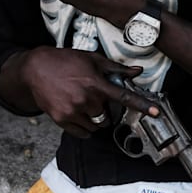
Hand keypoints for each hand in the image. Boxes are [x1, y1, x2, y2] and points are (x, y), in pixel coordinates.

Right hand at [18, 47, 156, 137]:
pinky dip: (85, 128)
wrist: (36, 68)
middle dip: (105, 110)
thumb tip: (137, 71)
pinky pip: (82, 133)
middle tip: (95, 99)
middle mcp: (86, 99)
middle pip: (107, 116)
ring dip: (95, 119)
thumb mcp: (92, 59)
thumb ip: (116, 68)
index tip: (156, 112)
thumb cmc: (65, 61)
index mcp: (95, 83)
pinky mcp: (61, 119)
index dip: (142, 105)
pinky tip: (78, 114)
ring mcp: (73, 111)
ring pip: (96, 126)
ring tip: (83, 104)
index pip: (124, 97)